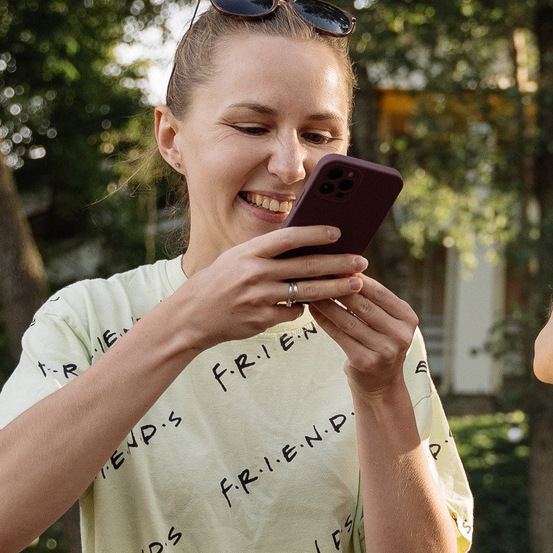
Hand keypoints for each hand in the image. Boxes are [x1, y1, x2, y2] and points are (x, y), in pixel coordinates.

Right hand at [169, 224, 365, 350]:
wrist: (191, 316)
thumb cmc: (219, 281)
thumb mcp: (237, 258)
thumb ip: (267, 252)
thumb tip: (307, 243)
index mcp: (249, 252)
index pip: (288, 238)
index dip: (315, 234)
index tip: (338, 233)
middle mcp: (254, 273)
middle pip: (306, 266)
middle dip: (338, 264)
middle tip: (361, 262)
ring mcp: (259, 298)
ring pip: (307, 292)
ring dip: (335, 288)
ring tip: (355, 285)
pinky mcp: (262, 319)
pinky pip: (294, 312)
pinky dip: (303, 308)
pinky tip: (309, 305)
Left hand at [316, 273, 423, 393]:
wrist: (381, 385)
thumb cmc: (380, 343)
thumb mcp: (387, 322)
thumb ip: (373, 300)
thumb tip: (344, 269)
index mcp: (408, 318)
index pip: (379, 292)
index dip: (356, 278)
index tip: (336, 265)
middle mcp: (400, 334)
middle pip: (363, 305)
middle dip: (338, 288)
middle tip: (318, 274)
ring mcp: (384, 350)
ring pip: (348, 320)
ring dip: (327, 303)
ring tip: (311, 290)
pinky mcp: (365, 361)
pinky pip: (340, 335)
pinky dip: (325, 320)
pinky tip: (314, 310)